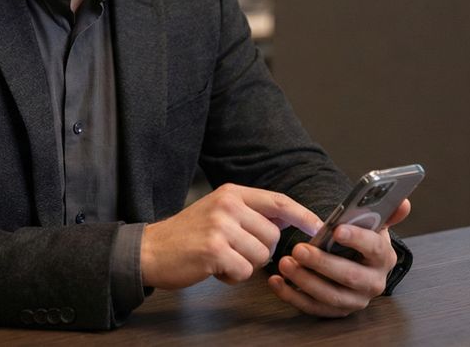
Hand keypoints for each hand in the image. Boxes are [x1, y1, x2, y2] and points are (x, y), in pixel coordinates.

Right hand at [141, 183, 321, 289]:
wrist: (151, 250)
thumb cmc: (188, 235)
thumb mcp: (218, 211)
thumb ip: (249, 213)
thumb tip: (287, 221)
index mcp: (231, 193)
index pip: (277, 201)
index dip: (302, 214)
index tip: (318, 226)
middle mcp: (228, 205)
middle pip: (272, 235)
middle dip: (260, 251)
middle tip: (234, 251)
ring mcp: (220, 226)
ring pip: (261, 255)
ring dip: (245, 265)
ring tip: (222, 258)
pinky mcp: (214, 250)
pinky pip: (245, 271)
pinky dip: (233, 276)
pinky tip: (215, 268)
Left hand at [268, 199, 410, 317]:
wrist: (354, 261)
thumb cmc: (359, 239)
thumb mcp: (373, 224)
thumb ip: (386, 211)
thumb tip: (404, 202)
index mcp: (384, 257)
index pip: (373, 248)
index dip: (356, 239)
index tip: (337, 230)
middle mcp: (373, 282)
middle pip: (349, 275)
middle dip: (322, 263)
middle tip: (299, 249)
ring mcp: (355, 300)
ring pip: (330, 295)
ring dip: (304, 280)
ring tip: (285, 263)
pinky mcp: (336, 311)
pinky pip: (313, 308)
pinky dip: (292, 296)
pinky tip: (277, 282)